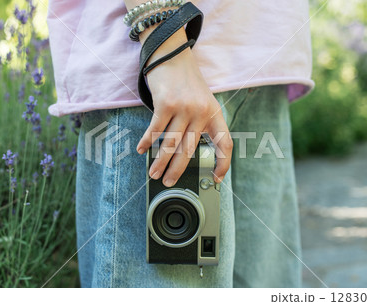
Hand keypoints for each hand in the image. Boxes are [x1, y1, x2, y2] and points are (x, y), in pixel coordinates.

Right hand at [136, 29, 232, 186]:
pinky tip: (141, 150)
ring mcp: (184, 107)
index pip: (225, 144)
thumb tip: (186, 152)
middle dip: (177, 170)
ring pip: (170, 144)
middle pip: (190, 150)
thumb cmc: (186, 82)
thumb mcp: (202, 101)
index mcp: (214, 113)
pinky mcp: (166, 103)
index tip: (216, 179)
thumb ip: (200, 123)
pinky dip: (146, 142)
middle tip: (169, 182)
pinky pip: (155, 130)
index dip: (223, 164)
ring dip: (159, 162)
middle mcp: (201, 112)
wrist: (172, 55)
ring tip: (153, 173)